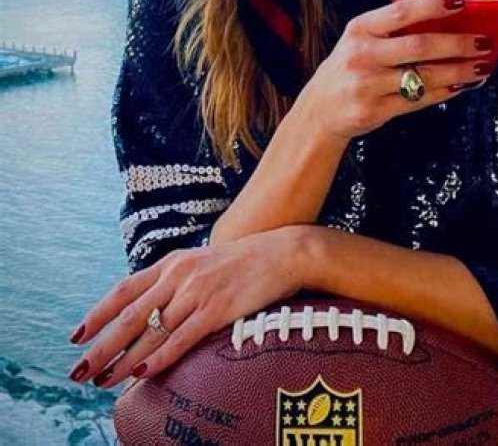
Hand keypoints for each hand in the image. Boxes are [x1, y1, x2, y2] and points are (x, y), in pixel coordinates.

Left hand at [66, 226, 303, 388]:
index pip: (125, 289)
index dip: (99, 313)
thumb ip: (176, 279)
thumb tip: (150, 306)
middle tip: (79, 370)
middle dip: (102, 346)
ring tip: (103, 381)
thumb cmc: (244, 262)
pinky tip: (141, 374)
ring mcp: (198, 291)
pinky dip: (158, 358)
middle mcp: (180, 274)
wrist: (283, 253)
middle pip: (131, 315)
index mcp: (174, 262)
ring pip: (151, 331)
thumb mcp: (203, 261)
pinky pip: (181, 338)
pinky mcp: (218, 309)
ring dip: (123, 359)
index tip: (77, 335)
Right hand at [298, 0, 490, 140]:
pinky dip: (444, 92)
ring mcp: (367, 85)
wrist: (319, 110)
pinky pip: (418, 101)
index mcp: (360, 29)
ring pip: (424, 77)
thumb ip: (392, 28)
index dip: (433, 6)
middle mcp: (362, 55)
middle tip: (483, 41)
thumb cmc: (348, 68)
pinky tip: (461, 86)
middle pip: (419, 46)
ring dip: (458, 71)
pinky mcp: (374, 111)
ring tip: (480, 66)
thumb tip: (445, 15)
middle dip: (457, 44)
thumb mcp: (360, 39)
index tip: (461, 1)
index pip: (400, 13)